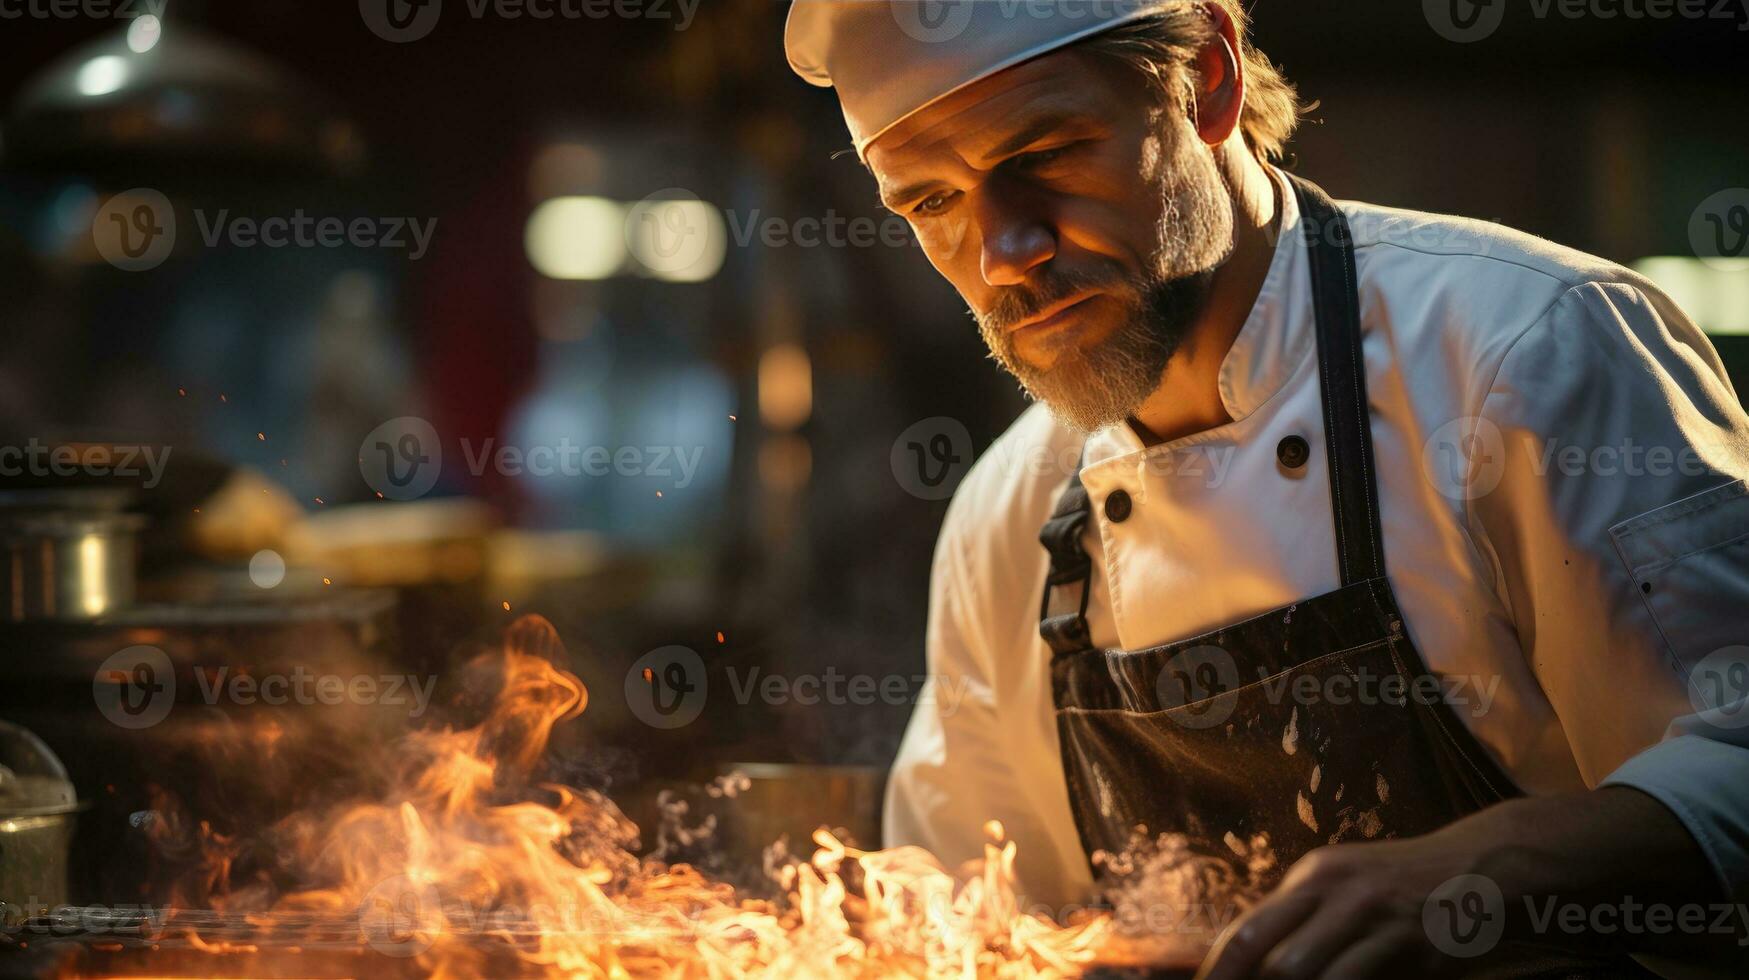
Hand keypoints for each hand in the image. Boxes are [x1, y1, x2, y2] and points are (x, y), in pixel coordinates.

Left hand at [1192, 787, 1724, 978]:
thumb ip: (1308, 922)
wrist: (1488, 867)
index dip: (1219, 973)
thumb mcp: (1351, 887)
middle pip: (1266, 952)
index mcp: (1314, 876)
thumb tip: (1255, 961)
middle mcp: (1335, 890)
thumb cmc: (1409, 887)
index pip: (1247, 931)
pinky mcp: (1413, 943)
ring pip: (1305, 969)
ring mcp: (1374, 916)